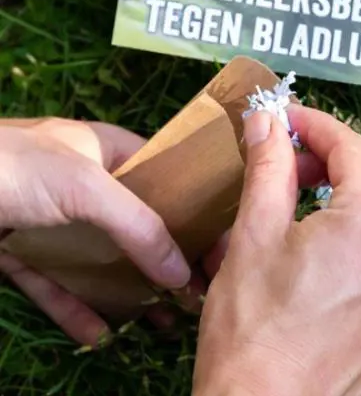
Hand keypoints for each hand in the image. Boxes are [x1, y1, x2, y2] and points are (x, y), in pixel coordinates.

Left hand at [0, 117, 191, 345]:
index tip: (216, 244)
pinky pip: (55, 282)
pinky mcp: (19, 251)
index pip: (162, 176)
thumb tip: (182, 272)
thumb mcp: (88, 188)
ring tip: (160, 321)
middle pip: (132, 225)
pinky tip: (101, 334)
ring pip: (97, 258)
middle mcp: (82, 183)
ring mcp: (49, 219)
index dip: (191, 208)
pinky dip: (77, 307)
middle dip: (162, 260)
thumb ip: (139, 227)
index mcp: (106, 150)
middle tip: (192, 293)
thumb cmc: (16, 167)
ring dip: (125, 290)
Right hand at [193, 105, 360, 395]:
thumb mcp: (253, 237)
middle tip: (300, 165)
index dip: (318, 127)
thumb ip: (268, 168)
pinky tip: (334, 251)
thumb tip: (268, 123)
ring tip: (314, 207)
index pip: (355, 150)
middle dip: (348, 159)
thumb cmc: (252, 332)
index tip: (288, 121)